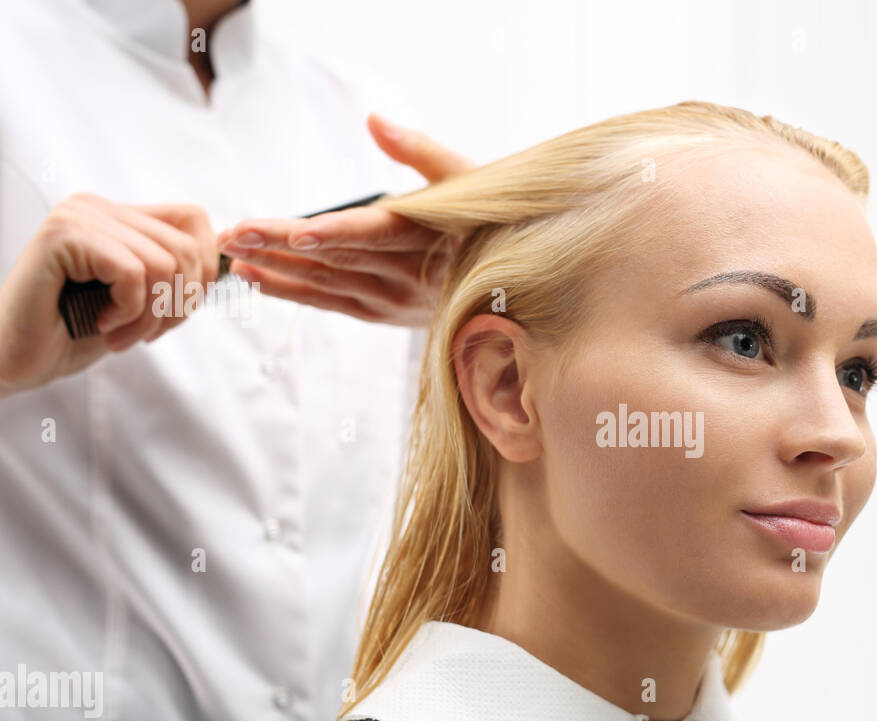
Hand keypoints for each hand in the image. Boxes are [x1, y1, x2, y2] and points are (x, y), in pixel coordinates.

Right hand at [0, 193, 217, 395]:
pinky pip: (133, 273)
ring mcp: (78, 215)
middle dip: (179, 306)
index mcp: (118, 215)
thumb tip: (230, 257)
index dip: (203, 273)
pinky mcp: (63, 234)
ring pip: (165, 265)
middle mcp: (98, 205)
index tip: (175, 313)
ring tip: (121, 335)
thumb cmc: (76, 332)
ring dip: (151, 317)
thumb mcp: (143, 299)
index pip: (196, 222)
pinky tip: (101, 324)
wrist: (16, 358)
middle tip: (146, 336)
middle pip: (187, 248)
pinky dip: (128, 312)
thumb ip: (177, 272)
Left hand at [216, 114, 474, 327]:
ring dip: (277, 268)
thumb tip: (374, 121)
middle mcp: (411, 275)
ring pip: (329, 283)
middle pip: (338, 256)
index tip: (296, 231)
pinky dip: (295, 292)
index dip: (337, 233)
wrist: (514, 280)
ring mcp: (397, 300)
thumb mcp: (468, 178)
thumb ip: (420, 150)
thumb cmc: (490, 220)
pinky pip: (333, 303)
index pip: (376, 234)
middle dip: (282, 244)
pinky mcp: (386, 313)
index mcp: (431, 237)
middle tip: (233, 232)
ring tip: (231, 253)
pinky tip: (258, 279)